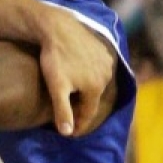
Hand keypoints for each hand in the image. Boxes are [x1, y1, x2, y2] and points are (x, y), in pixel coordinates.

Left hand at [35, 8, 114, 135]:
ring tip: (74, 97)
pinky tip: (78, 76)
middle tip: (71, 116)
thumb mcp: (57, 87)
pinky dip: (89, 76)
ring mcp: (106, 61)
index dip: (79, 124)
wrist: (57, 27)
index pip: (88, 113)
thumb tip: (67, 133)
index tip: (72, 134)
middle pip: (93, 98)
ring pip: (96, 83)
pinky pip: (97, 69)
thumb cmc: (55, 58)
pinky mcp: (103, 49)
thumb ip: (62, 111)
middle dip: (83, 108)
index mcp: (96, 88)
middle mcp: (106, 76)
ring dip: (87, 91)